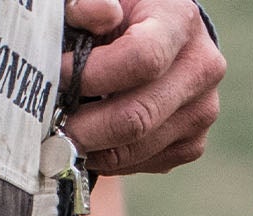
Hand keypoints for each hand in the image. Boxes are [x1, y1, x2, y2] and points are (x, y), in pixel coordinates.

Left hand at [60, 0, 223, 175]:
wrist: (169, 40)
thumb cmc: (128, 15)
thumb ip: (91, 2)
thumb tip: (100, 14)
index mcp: (180, 22)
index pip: (141, 60)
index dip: (92, 75)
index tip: (56, 78)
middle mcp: (200, 70)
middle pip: (138, 116)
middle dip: (86, 128)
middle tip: (52, 129)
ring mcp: (201, 112)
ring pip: (138, 148)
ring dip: (94, 149)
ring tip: (66, 137)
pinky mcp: (193, 144)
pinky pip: (144, 163)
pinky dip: (112, 159)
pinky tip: (94, 141)